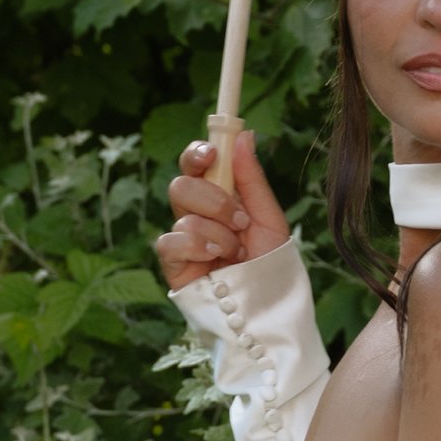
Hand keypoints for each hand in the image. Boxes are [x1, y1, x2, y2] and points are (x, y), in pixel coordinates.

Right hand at [155, 127, 292, 290]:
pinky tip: (216, 260)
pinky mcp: (173, 264)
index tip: (210, 153)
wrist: (268, 305)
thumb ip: (252, 178)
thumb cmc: (270, 263)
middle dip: (214, 199)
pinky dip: (197, 247)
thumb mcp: (268, 217)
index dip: (196, 153)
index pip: (195, 165)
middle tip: (241, 220)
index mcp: (218, 197)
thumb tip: (243, 134)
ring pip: (182, 214)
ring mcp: (183, 239)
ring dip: (217, 232)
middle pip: (181, 185)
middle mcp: (196, 214)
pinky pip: (170, 242)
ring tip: (237, 252)